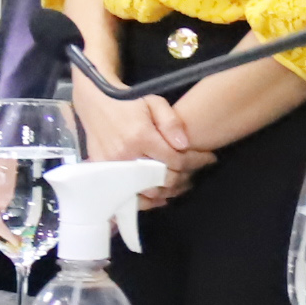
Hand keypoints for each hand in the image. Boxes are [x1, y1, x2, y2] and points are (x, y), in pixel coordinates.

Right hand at [68, 89, 210, 202]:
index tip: (209, 158)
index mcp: (141, 137)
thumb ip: (171, 122)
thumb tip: (184, 145)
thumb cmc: (128, 103)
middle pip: (163, 179)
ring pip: (148, 193)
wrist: (95, 105)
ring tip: (182, 185)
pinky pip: (129, 197)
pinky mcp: (105, 176)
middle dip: (185, 178)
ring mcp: (113, 169)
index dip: (197, 161)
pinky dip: (147, 201)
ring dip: (168, 192)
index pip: (175, 159)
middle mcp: (126, 156)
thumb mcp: (154, 103)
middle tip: (195, 174)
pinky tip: (160, 197)